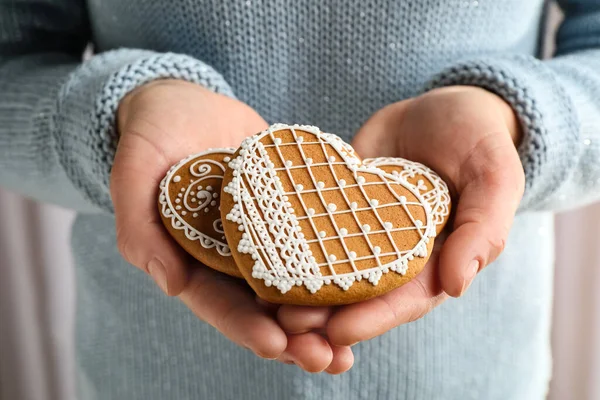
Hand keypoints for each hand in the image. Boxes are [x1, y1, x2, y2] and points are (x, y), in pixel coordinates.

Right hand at [110, 79, 352, 372]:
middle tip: (327, 360)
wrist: (187, 104)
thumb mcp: (134, 171)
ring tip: (350, 348)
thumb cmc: (152, 134)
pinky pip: (315, 245)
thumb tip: (168, 284)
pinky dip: (337, 269)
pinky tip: (367, 285)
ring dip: (321, 318)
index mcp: (192, 259)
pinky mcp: (290, 213)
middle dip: (293, 339)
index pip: (219, 304)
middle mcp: (231, 257)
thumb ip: (139, 227)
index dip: (246, 327)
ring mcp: (263, 237)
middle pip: (263, 308)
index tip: (276, 346)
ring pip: (294, 288)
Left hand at [277, 86, 524, 348]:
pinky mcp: (338, 207)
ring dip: (302, 289)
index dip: (373, 317)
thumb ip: (484, 228)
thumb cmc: (477, 140)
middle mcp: (396, 256)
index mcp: (436, 260)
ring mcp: (363, 233)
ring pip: (331, 270)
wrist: (439, 108)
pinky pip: (313, 228)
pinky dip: (290, 245)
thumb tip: (457, 286)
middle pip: (360, 294)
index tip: (339, 332)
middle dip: (326, 313)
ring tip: (267, 301)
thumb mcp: (494, 176)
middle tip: (289, 325)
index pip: (404, 299)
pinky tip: (260, 254)